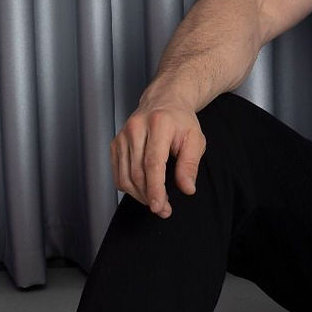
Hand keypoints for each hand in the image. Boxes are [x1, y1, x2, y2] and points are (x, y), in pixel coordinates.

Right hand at [110, 99, 205, 217]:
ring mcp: (122, 135)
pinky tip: (143, 190)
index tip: (160, 207)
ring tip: (156, 201)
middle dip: (150, 196)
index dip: (155, 188)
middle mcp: (136, 127)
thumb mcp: (195, 139)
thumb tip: (187, 188)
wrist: (164, 102)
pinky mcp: (115, 143)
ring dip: (139, 195)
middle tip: (163, 210)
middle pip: (137, 172)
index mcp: (159, 123)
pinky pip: (118, 173)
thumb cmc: (180, 121)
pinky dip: (129, 187)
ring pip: (125, 176)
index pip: (153, 163)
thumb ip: (190, 164)